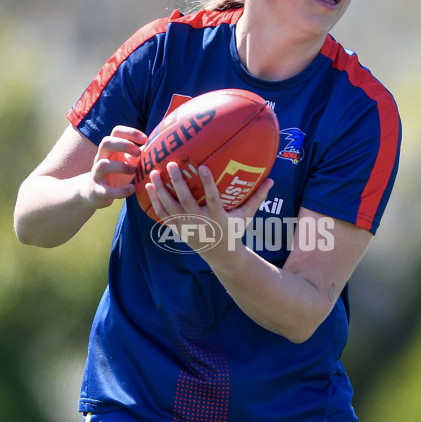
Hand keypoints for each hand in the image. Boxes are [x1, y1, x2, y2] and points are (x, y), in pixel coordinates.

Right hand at [83, 125, 147, 207]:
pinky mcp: (98, 191)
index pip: (116, 132)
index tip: (145, 138)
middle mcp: (101, 158)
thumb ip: (140, 153)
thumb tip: (161, 144)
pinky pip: (107, 190)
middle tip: (139, 153)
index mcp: (111, 149)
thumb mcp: (127, 161)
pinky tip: (132, 190)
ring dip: (121, 166)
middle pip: (106, 142)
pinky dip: (121, 191)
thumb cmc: (116, 174)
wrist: (94, 193)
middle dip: (124, 144)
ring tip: (134, 171)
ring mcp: (97, 174)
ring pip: (103, 164)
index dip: (130, 132)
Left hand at [145, 161, 272, 259]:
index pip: (212, 199)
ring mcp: (187, 227)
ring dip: (161, 190)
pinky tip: (149, 188)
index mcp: (218, 218)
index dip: (207, 183)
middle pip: (186, 202)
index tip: (202, 167)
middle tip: (170, 165)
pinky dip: (155, 202)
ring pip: (170, 208)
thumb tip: (271, 179)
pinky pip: (163, 216)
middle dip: (177, 183)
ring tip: (153, 173)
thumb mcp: (246, 216)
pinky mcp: (178, 230)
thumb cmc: (234, 231)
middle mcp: (201, 222)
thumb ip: (257, 197)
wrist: (221, 256)